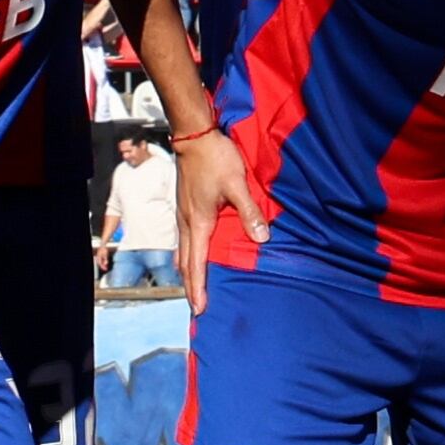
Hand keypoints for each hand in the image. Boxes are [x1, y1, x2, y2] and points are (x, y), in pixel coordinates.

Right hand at [171, 130, 269, 311]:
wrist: (194, 136)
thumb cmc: (215, 158)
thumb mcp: (237, 185)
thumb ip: (249, 212)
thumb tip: (262, 239)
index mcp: (198, 223)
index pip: (196, 264)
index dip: (197, 288)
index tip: (199, 308)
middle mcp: (186, 222)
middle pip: (185, 263)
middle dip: (190, 286)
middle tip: (196, 306)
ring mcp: (183, 214)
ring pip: (182, 251)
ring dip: (188, 271)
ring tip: (194, 286)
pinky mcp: (184, 205)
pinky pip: (184, 239)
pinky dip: (188, 254)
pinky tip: (195, 254)